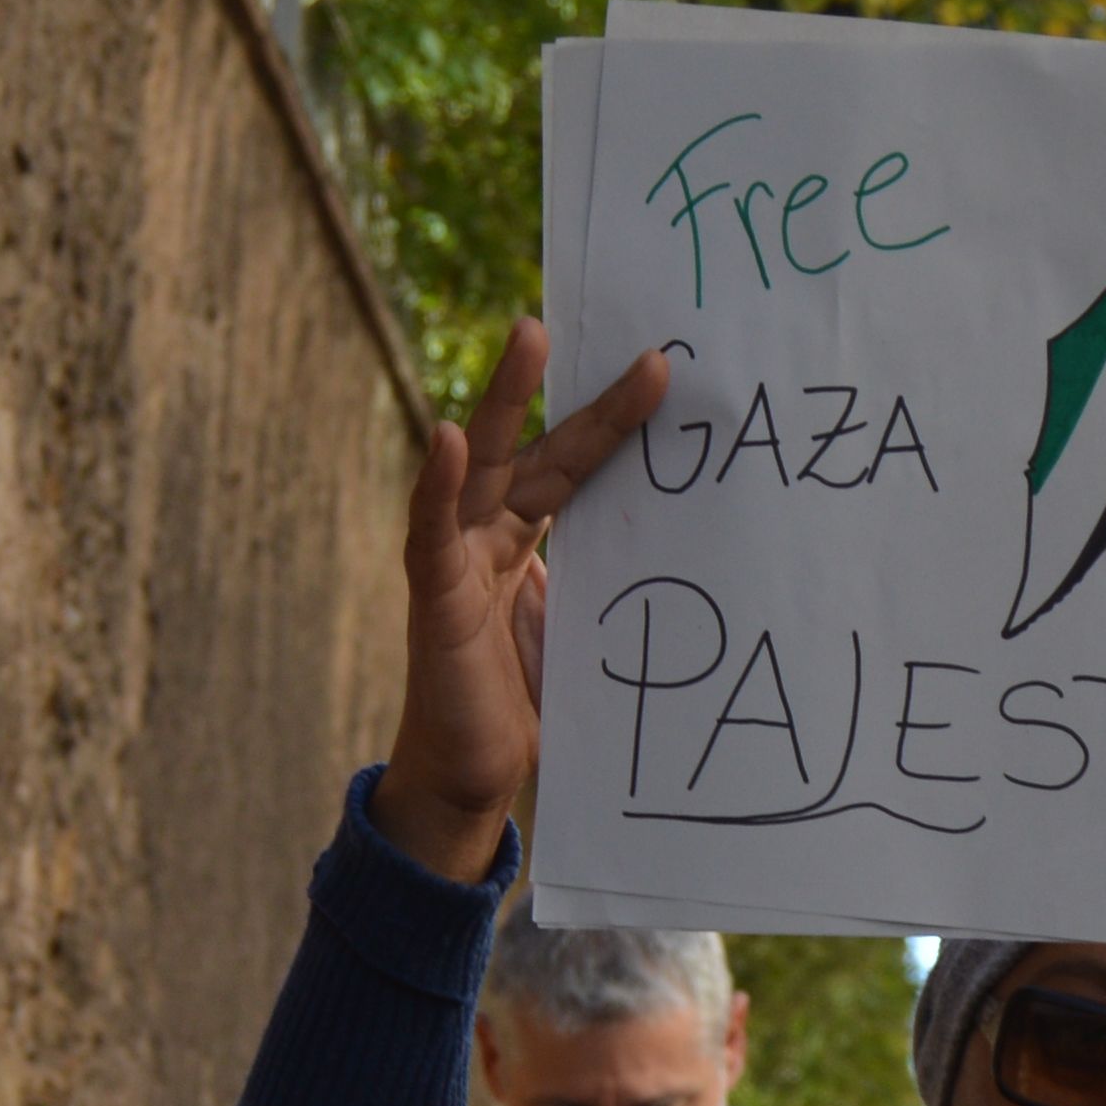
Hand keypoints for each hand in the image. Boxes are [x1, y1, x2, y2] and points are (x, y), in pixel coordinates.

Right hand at [370, 321, 671, 884]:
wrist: (472, 778)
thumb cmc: (522, 711)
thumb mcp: (580, 639)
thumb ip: (603, 590)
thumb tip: (676, 556)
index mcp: (522, 543)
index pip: (572, 467)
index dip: (612, 422)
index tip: (662, 372)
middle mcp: (486, 537)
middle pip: (530, 448)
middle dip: (561, 388)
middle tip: (600, 326)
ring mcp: (454, 560)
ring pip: (480, 465)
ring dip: (500, 400)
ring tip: (528, 338)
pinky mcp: (433, 596)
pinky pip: (429, 531)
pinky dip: (434, 484)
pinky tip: (445, 437)